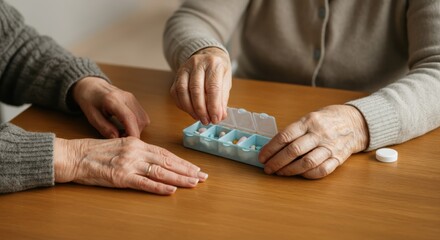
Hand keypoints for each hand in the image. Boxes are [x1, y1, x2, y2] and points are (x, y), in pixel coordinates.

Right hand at [53, 137, 207, 194]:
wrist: (74, 156)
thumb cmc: (95, 152)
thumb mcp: (120, 145)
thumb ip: (137, 151)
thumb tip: (155, 159)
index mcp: (136, 143)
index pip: (165, 153)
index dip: (182, 161)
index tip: (195, 168)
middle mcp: (136, 151)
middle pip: (167, 161)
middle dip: (187, 170)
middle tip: (202, 176)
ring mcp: (129, 164)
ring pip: (160, 171)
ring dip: (179, 178)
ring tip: (193, 183)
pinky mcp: (120, 177)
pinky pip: (143, 182)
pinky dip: (158, 186)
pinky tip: (171, 190)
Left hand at [72, 77, 149, 137]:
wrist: (92, 86)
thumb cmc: (89, 100)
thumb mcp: (92, 116)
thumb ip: (104, 128)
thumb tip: (117, 138)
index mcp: (113, 99)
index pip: (129, 117)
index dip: (132, 132)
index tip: (130, 144)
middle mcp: (126, 97)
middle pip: (139, 120)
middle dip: (133, 133)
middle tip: (121, 138)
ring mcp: (132, 98)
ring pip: (143, 119)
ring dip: (136, 129)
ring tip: (123, 132)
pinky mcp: (135, 101)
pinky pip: (142, 116)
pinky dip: (137, 125)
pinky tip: (126, 126)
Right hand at [171, 47, 231, 124]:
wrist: (208, 55)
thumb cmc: (218, 70)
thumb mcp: (225, 82)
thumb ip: (222, 99)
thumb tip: (220, 116)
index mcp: (214, 64)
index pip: (212, 87)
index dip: (213, 106)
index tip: (215, 118)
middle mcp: (198, 63)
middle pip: (196, 89)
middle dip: (201, 109)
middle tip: (206, 121)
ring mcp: (185, 68)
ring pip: (183, 90)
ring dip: (190, 108)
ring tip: (198, 118)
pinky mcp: (176, 75)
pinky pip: (175, 92)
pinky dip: (182, 105)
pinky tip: (190, 111)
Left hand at [259, 105, 368, 178]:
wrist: (355, 122)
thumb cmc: (326, 120)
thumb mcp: (309, 118)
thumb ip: (295, 131)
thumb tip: (273, 148)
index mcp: (309, 121)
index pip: (285, 136)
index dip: (271, 148)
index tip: (262, 157)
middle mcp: (319, 133)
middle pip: (294, 150)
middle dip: (277, 162)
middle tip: (267, 168)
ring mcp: (330, 146)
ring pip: (307, 162)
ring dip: (290, 170)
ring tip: (279, 173)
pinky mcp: (339, 158)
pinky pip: (322, 170)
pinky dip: (308, 175)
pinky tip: (298, 175)